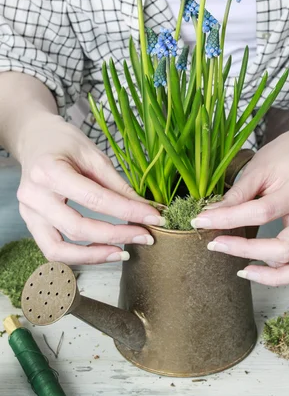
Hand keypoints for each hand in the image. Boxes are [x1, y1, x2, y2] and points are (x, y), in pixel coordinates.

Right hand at [16, 113, 163, 263]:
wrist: (34, 138)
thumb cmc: (64, 143)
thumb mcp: (93, 155)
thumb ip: (117, 184)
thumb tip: (146, 208)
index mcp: (49, 171)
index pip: (96, 199)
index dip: (128, 211)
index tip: (154, 218)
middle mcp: (34, 195)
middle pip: (78, 228)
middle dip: (117, 235)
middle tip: (146, 237)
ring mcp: (28, 213)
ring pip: (60, 249)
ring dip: (95, 255)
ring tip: (123, 252)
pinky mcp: (30, 223)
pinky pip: (52, 250)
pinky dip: (77, 256)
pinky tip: (101, 252)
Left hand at [191, 128, 288, 285]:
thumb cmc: (285, 155)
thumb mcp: (258, 168)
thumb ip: (237, 194)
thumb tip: (210, 214)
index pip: (261, 213)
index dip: (228, 220)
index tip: (201, 221)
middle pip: (283, 248)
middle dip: (246, 251)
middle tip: (216, 243)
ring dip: (271, 275)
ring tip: (242, 270)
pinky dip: (283, 274)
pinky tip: (258, 266)